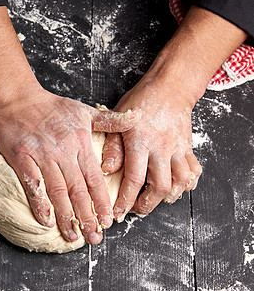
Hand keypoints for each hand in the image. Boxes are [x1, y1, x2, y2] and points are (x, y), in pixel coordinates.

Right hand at [0, 88, 140, 243]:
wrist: (17, 99)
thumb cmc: (51, 106)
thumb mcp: (84, 110)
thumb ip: (111, 120)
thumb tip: (138, 117)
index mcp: (81, 143)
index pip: (96, 179)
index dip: (103, 202)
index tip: (108, 221)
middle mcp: (63, 152)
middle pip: (79, 190)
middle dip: (88, 216)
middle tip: (95, 237)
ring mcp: (42, 156)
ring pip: (58, 191)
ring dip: (67, 216)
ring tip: (73, 236)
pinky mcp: (22, 158)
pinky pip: (33, 185)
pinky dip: (40, 204)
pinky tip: (46, 221)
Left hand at [101, 5, 248, 221]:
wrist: (170, 87)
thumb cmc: (140, 102)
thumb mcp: (118, 120)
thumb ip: (112, 145)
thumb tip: (106, 169)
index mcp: (140, 142)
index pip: (134, 179)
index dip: (126, 200)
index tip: (119, 213)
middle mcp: (161, 148)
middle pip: (160, 186)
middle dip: (147, 204)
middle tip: (136, 209)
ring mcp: (177, 149)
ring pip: (180, 182)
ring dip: (168, 196)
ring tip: (156, 199)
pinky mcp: (188, 148)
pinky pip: (194, 171)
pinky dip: (188, 183)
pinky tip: (177, 186)